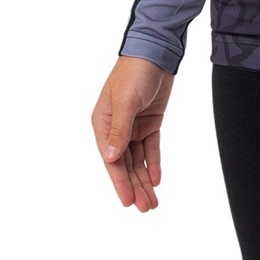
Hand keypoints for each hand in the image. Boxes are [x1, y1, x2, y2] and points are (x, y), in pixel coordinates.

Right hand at [92, 55, 174, 210]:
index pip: (111, 159)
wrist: (156, 50)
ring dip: (144, 179)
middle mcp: (116, 127)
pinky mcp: (150, 121)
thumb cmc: (134, 72)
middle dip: (134, 186)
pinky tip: (157, 179)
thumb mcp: (125, 101)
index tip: (128, 201)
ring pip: (138, 159)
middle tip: (146, 208)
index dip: (119, 182)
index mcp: (102, 123)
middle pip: (124, 163)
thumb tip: (110, 158)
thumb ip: (119, 129)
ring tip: (153, 202)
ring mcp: (133, 125)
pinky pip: (150, 147)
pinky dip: (153, 163)